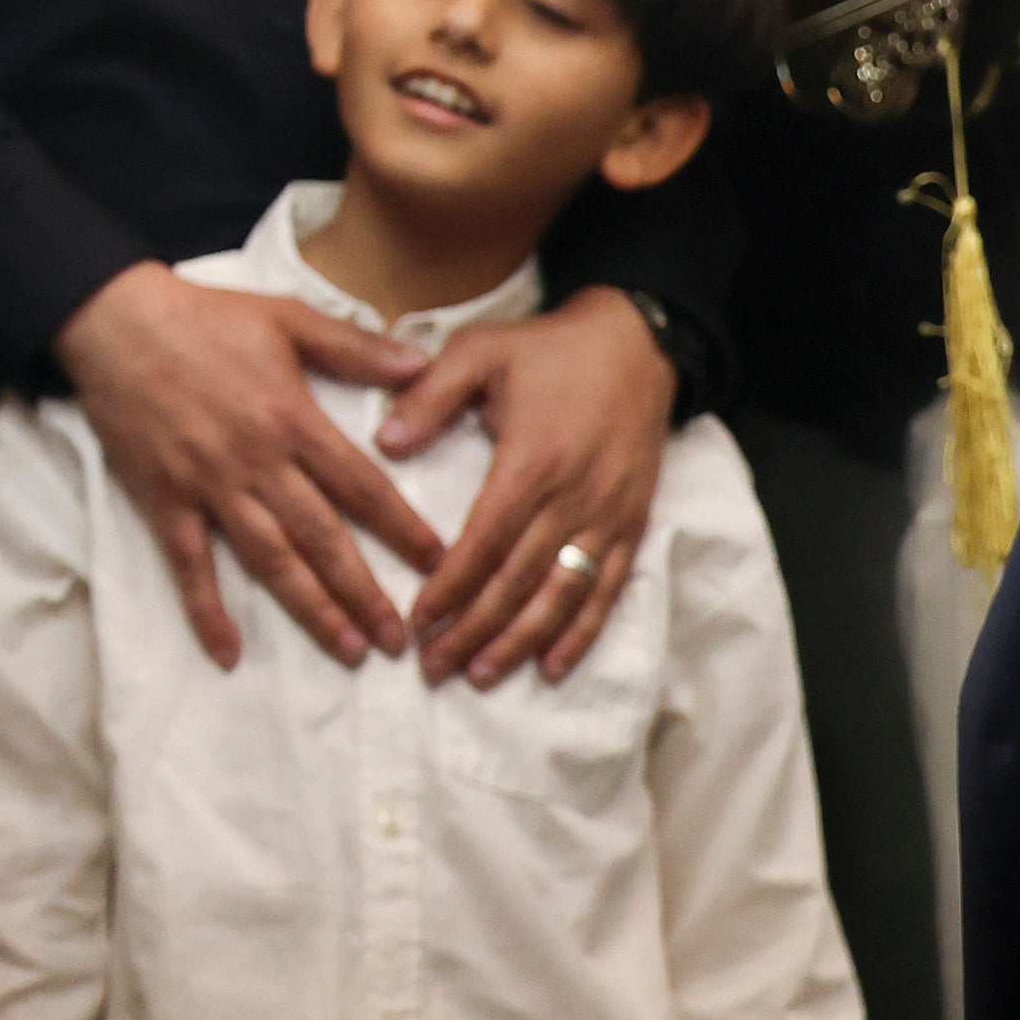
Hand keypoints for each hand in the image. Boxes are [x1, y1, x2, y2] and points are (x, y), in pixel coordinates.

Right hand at [52, 261, 439, 671]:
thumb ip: (355, 347)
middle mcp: (258, 462)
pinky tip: (228, 654)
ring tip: (350, 650)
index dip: (403, 528)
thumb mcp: (288, 318)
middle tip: (400, 640)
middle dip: (365, 592)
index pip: (362, 485)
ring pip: (270, 560)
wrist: (117, 322)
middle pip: (323, 538)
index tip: (440, 565)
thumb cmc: (205, 317)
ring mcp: (210, 487)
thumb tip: (423, 364)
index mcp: (293, 418)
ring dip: (312, 610)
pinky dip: (207, 611)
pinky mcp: (165, 500)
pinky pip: (189, 565)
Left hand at [382, 285, 674, 684]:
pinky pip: (607, 590)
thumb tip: (384, 443)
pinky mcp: (631, 525)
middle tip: (435, 668)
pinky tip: (552, 666)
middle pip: (518, 582)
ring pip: (561, 597)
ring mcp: (607, 518)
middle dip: (474, 629)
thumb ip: (429, 395)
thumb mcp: (480, 351)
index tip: (416, 621)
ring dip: (520, 642)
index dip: (450, 587)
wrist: (635, 345)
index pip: (484, 543)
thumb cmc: (548, 350)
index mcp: (532, 462)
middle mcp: (573, 500)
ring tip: (481, 675)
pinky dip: (581, 633)